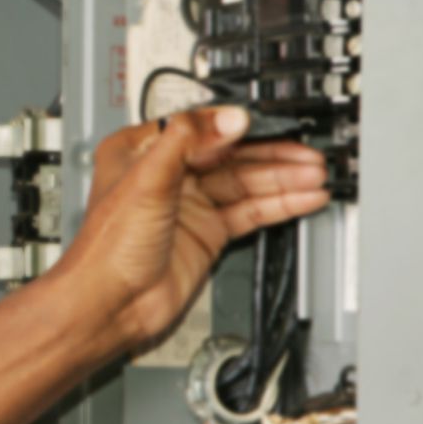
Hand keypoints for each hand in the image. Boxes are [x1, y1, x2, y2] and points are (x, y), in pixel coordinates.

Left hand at [63, 106, 327, 352]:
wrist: (109, 304)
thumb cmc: (107, 248)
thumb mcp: (146, 181)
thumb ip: (187, 142)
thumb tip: (228, 119)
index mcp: (141, 151)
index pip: (201, 128)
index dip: (237, 126)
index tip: (273, 123)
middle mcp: (168, 175)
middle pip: (231, 156)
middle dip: (272, 154)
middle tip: (308, 153)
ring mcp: (190, 205)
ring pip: (245, 183)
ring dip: (282, 179)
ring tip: (316, 174)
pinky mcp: (207, 233)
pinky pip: (249, 212)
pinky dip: (279, 205)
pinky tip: (305, 197)